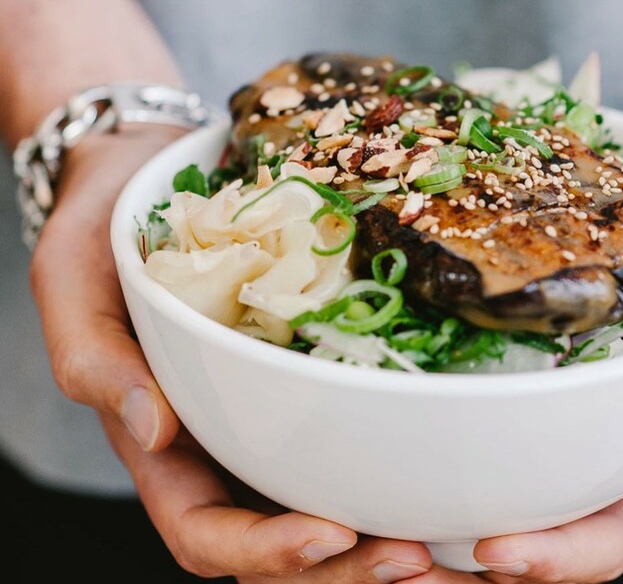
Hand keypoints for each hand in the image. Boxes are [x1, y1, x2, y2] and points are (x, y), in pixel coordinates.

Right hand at [28, 128, 431, 581]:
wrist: (155, 179)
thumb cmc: (106, 230)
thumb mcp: (74, 282)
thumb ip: (94, 361)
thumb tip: (155, 430)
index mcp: (165, 448)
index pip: (207, 531)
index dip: (265, 549)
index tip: (332, 531)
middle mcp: (225, 448)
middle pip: (281, 542)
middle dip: (346, 566)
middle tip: (416, 556)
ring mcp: (273, 421)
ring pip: (326, 507)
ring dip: (383, 538)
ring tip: (446, 547)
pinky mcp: (314, 382)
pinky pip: (355, 441)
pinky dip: (398, 470)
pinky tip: (447, 469)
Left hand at [403, 251, 622, 582]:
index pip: (613, 535)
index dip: (559, 555)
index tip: (493, 550)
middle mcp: (606, 469)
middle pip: (540, 541)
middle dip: (470, 569)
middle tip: (397, 561)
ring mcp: (565, 441)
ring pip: (499, 506)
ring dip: (435, 533)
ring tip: (372, 538)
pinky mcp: (527, 401)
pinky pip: (478, 445)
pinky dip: (431, 468)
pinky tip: (382, 464)